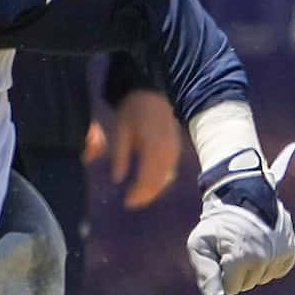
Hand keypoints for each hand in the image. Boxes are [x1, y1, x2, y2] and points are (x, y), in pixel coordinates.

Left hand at [104, 88, 182, 208]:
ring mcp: (174, 149)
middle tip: (132, 202)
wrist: (149, 91)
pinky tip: (151, 182)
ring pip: (167, 178)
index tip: (127, 202)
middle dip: (146, 195)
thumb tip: (118, 179)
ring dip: (154, 189)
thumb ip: (120, 156)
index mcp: (152, 148)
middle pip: (159, 182)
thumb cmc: (132, 110)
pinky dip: (161, 179)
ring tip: (140, 196)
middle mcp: (167, 151)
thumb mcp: (120, 131)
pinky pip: (171, 169)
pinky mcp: (176, 147)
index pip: (147, 179)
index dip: (138, 194)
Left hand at [186, 142, 294, 294]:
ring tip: (246, 242)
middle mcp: (265, 258)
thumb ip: (206, 275)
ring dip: (253, 266)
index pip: (231, 288)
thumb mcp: (200, 245)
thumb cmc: (216, 223)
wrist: (240, 195)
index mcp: (242, 259)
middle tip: (231, 246)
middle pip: (248, 285)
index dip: (221, 272)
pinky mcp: (290, 249)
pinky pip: (278, 270)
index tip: (220, 252)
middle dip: (237, 270)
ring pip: (262, 278)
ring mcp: (280, 253)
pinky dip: (268, 262)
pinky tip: (260, 246)